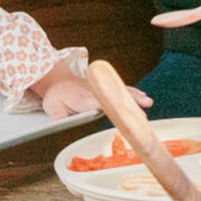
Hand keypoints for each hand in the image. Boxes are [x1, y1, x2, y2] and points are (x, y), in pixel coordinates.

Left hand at [30, 61, 152, 119]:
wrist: (55, 79)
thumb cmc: (55, 96)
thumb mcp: (51, 108)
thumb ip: (59, 117)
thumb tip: (62, 122)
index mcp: (83, 99)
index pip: (99, 103)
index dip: (112, 106)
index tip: (123, 111)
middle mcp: (94, 92)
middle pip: (114, 97)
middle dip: (129, 103)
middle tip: (143, 111)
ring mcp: (100, 89)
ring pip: (119, 91)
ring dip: (134, 96)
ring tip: (148, 102)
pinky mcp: (103, 88)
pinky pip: (119, 89)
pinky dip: (131, 92)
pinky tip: (143, 97)